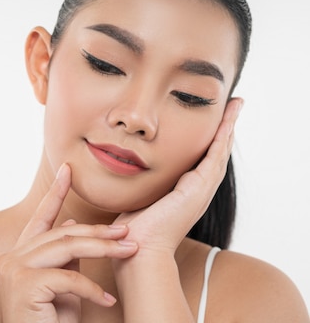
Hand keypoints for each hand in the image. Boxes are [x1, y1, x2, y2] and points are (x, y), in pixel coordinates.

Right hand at [0, 164, 138, 322]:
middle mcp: (10, 258)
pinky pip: (67, 278)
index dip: (56, 195)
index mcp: (18, 256)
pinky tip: (107, 300)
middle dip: (98, 232)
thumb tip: (74, 225)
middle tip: (128, 231)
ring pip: (66, 248)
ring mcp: (12, 270)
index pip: (40, 219)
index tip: (69, 171)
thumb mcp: (62, 288)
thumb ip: (64, 257)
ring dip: (103, 250)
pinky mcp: (22, 285)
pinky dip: (91, 290)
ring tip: (129, 251)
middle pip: (61, 234)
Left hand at [113, 97, 243, 255]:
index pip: (201, 158)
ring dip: (227, 128)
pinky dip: (222, 139)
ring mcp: (200, 191)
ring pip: (220, 152)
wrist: (139, 252)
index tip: (214, 119)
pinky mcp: (197, 190)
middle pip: (216, 152)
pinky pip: (214, 158)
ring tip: (235, 106)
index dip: (209, 138)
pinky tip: (226, 122)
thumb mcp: (138, 197)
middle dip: (224, 128)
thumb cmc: (133, 231)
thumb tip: (123, 166)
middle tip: (233, 105)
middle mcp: (197, 191)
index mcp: (185, 192)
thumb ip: (140, 183)